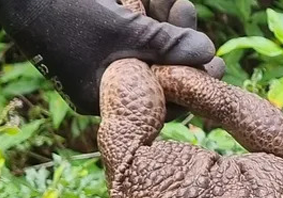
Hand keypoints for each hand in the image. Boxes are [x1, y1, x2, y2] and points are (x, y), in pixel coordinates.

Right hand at [0, 0, 223, 114]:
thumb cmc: (64, 12)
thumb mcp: (123, 31)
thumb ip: (166, 44)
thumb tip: (208, 54)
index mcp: (104, 97)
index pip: (161, 103)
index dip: (191, 82)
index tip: (217, 65)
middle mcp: (104, 82)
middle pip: (158, 71)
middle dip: (180, 44)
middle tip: (195, 22)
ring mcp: (101, 57)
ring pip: (149, 46)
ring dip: (167, 22)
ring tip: (179, 1)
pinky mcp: (100, 32)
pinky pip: (133, 31)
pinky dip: (148, 15)